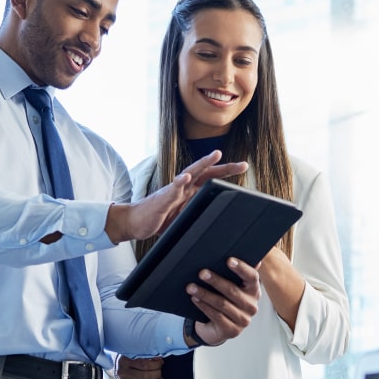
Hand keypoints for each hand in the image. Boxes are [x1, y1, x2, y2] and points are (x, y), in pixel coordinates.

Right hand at [105, 150, 247, 243]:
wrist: (134, 223)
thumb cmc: (159, 219)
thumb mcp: (184, 218)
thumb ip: (197, 214)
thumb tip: (217, 220)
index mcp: (190, 191)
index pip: (211, 178)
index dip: (226, 172)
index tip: (243, 166)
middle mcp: (183, 187)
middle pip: (206, 172)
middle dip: (224, 167)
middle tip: (243, 164)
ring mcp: (172, 192)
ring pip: (190, 174)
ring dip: (203, 164)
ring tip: (215, 155)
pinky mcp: (161, 200)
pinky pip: (171, 190)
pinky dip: (178, 183)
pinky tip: (185, 177)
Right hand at [117, 355, 163, 378]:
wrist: (118, 367)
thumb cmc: (130, 361)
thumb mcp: (135, 355)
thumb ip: (147, 357)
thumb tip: (159, 360)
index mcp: (124, 361)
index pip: (144, 364)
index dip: (156, 365)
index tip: (160, 363)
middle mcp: (123, 373)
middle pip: (144, 377)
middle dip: (156, 374)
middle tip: (160, 372)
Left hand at [188, 257, 260, 346]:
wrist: (218, 328)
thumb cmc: (225, 302)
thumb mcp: (231, 287)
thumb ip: (236, 273)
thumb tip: (241, 253)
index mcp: (253, 291)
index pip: (252, 277)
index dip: (241, 268)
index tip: (229, 260)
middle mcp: (251, 306)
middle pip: (233, 291)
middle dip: (215, 281)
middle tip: (202, 273)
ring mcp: (243, 320)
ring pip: (222, 304)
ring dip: (204, 294)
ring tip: (191, 287)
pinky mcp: (232, 331)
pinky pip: (216, 316)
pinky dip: (204, 306)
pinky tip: (195, 299)